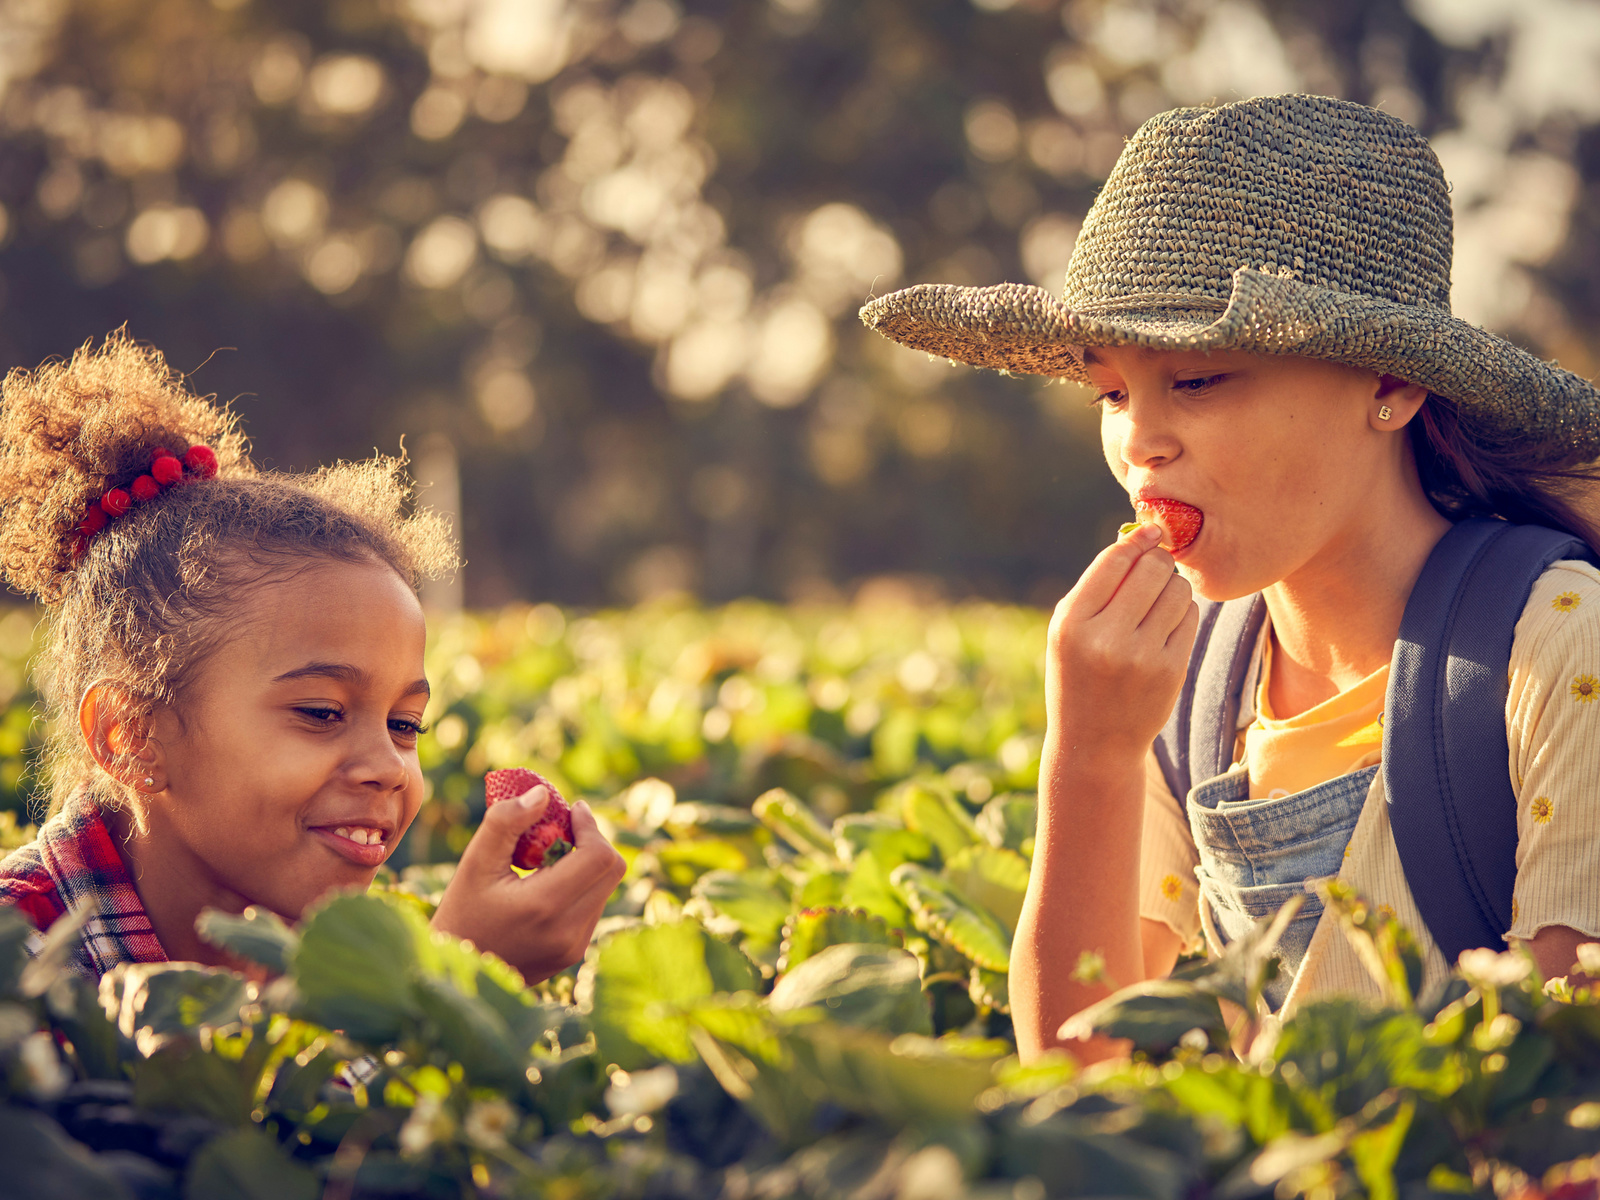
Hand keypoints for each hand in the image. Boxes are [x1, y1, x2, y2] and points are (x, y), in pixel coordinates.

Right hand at [431, 786, 627, 983]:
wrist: (456, 973)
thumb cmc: (462, 911)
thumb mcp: (475, 862)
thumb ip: (506, 821)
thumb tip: (543, 793)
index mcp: (545, 906)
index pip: (599, 856)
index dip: (591, 826)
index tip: (573, 810)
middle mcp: (568, 931)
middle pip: (612, 870)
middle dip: (593, 841)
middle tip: (565, 827)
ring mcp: (574, 947)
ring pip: (605, 888)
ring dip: (587, 864)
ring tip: (549, 857)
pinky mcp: (574, 954)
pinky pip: (593, 907)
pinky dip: (581, 886)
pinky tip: (548, 883)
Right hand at [1045, 522, 1197, 764]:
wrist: (1094, 742)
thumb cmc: (1078, 674)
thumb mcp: (1068, 631)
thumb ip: (1097, 585)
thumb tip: (1141, 534)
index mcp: (1072, 623)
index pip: (1113, 561)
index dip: (1137, 540)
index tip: (1151, 532)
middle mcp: (1105, 639)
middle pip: (1151, 570)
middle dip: (1158, 561)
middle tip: (1154, 569)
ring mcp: (1141, 657)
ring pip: (1176, 590)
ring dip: (1172, 587)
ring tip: (1156, 604)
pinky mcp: (1170, 670)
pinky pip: (1190, 617)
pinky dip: (1181, 614)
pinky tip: (1164, 628)